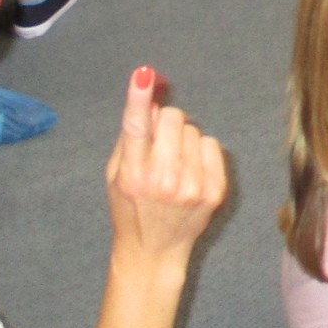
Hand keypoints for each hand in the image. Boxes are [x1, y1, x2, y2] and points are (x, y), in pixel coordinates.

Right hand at [105, 66, 226, 272]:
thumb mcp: (115, 175)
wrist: (153, 252)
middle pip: (173, 118)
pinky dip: (202, 153)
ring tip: (174, 167)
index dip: (139, 98)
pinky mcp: (213, 192)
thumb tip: (153, 100)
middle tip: (159, 145)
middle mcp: (162, 180)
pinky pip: (213, 145)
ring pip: (194, 131)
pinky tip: (190, 173)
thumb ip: (130, 137)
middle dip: (166, 124)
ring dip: (184, 141)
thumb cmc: (130, 209)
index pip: (136, 127)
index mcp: (132, 174)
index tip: (144, 75)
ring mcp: (191, 187)